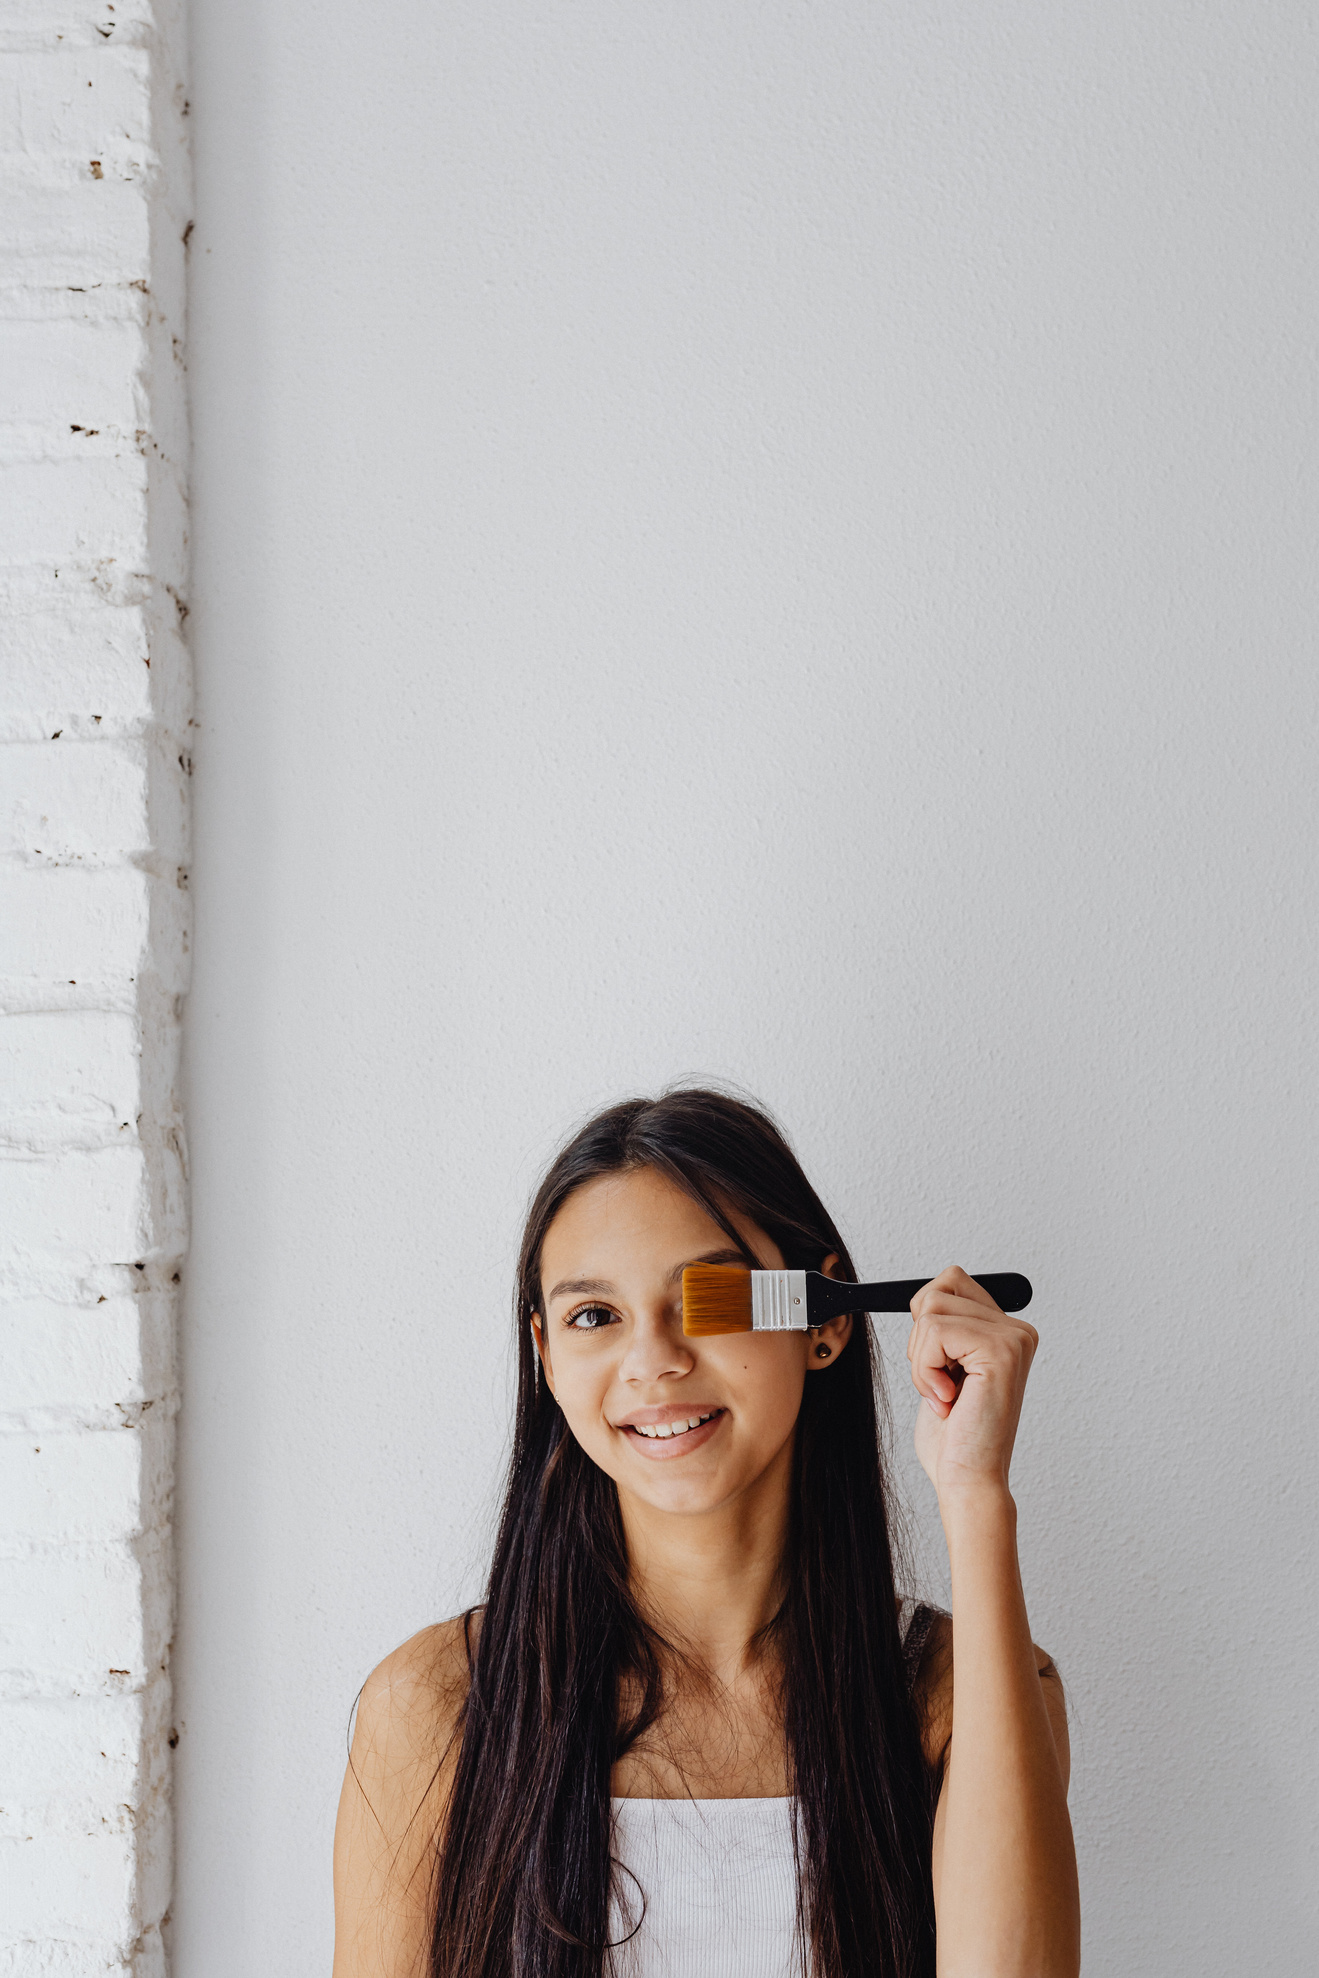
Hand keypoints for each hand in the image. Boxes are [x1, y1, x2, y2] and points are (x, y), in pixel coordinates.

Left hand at [908, 1266, 1037, 1500]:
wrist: (968, 1479)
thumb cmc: (953, 1435)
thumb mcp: (943, 1366)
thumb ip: (943, 1327)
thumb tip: (925, 1296)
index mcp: (1006, 1331)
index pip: (949, 1282)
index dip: (926, 1326)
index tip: (942, 1371)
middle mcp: (1017, 1330)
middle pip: (937, 1291)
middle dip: (920, 1340)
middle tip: (941, 1383)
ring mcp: (1013, 1338)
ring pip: (931, 1311)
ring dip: (921, 1360)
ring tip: (945, 1394)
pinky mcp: (1001, 1351)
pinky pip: (935, 1332)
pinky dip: (925, 1370)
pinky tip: (947, 1399)